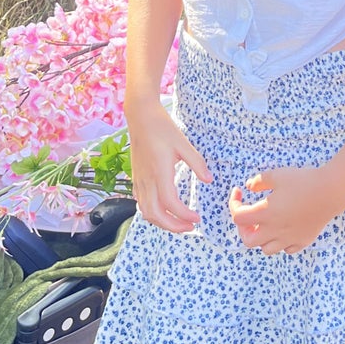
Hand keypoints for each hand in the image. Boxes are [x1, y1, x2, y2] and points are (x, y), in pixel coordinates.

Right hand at [127, 100, 211, 232]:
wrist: (140, 116)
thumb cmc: (163, 127)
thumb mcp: (184, 144)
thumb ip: (197, 164)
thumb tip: (209, 180)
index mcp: (160, 172)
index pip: (171, 203)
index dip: (184, 215)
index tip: (197, 218)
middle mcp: (147, 179)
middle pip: (155, 214)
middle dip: (172, 226)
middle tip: (189, 227)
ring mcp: (139, 180)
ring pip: (146, 211)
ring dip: (162, 222)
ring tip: (178, 222)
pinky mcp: (136, 177)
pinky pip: (141, 202)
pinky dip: (152, 212)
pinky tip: (163, 209)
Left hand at [228, 165, 344, 255]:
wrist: (331, 191)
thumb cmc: (303, 180)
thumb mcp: (277, 175)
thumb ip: (259, 181)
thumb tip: (249, 186)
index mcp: (266, 213)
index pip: (237, 217)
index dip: (233, 204)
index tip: (239, 192)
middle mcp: (275, 230)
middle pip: (248, 241)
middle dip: (244, 228)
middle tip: (249, 214)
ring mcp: (289, 238)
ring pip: (266, 250)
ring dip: (261, 238)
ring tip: (266, 223)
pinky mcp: (303, 241)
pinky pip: (286, 249)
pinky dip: (280, 242)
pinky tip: (284, 228)